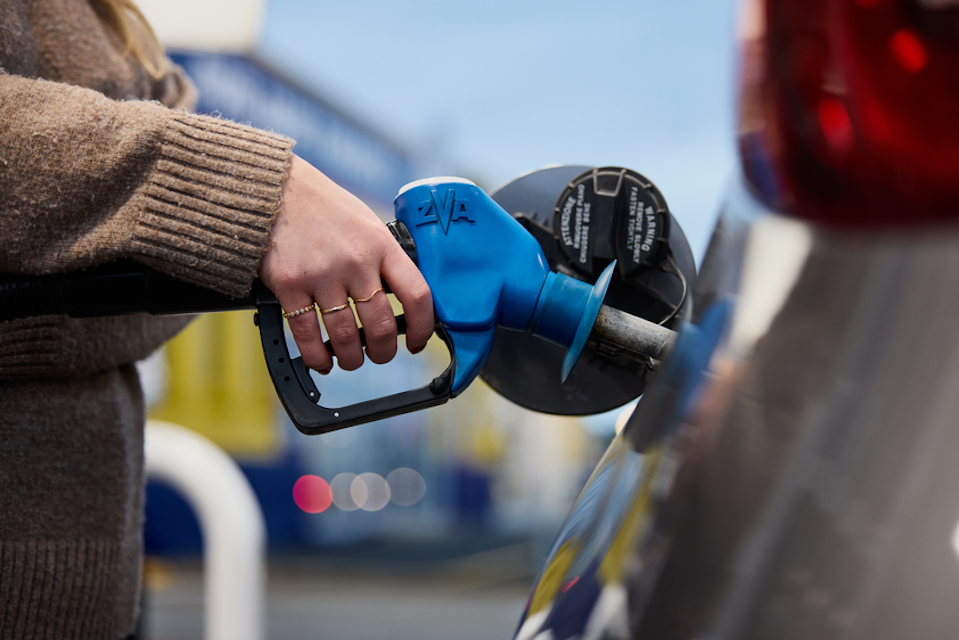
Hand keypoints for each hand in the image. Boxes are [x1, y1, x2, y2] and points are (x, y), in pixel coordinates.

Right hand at [259, 156, 433, 372]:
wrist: (274, 190)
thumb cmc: (323, 207)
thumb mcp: (367, 223)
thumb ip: (384, 257)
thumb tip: (401, 296)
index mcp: (382, 245)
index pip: (417, 295)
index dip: (423, 327)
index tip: (417, 341)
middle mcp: (356, 262)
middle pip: (381, 326)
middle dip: (384, 351)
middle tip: (380, 354)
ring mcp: (323, 275)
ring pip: (346, 337)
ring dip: (352, 358)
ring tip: (351, 359)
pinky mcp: (290, 286)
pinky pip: (308, 336)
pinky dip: (317, 357)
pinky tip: (322, 360)